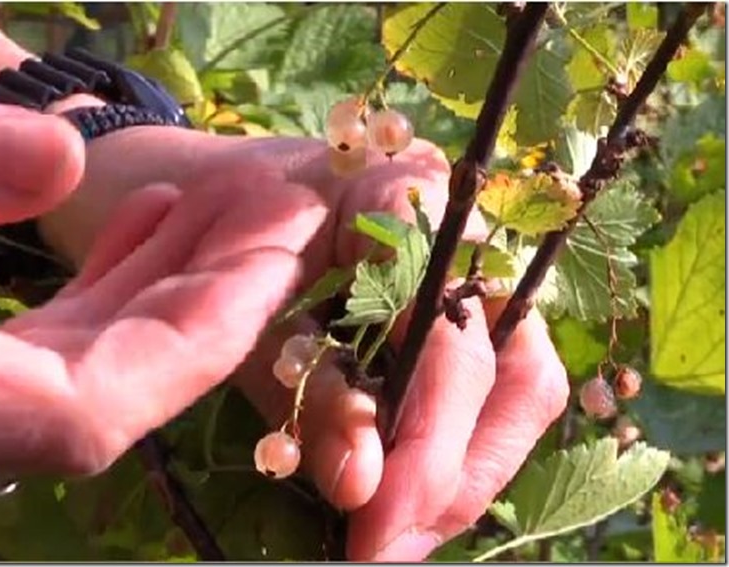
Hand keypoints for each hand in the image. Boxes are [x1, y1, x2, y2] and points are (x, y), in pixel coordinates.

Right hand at [0, 105, 327, 483]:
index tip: (283, 259)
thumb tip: (60, 155)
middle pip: (114, 385)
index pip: (91, 412)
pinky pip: (48, 342)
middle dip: (210, 298)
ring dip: (163, 281)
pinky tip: (148, 219)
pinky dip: (105, 283)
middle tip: (280, 217)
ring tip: (224, 205)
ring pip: (82, 358)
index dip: (203, 338)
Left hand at [40, 127, 568, 560]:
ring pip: (519, 387)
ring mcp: (478, 271)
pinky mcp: (469, 313)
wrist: (226, 194)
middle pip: (515, 369)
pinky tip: (402, 499)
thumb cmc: (229, 233)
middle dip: (457, 472)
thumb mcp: (249, 315)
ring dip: (466, 474)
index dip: (432, 432)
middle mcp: (465, 233)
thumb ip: (313, 397)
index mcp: (403, 200)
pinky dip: (454, 451)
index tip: (378, 516)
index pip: (452, 327)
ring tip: (394, 535)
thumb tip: (364, 490)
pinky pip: (494, 392)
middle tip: (387, 544)